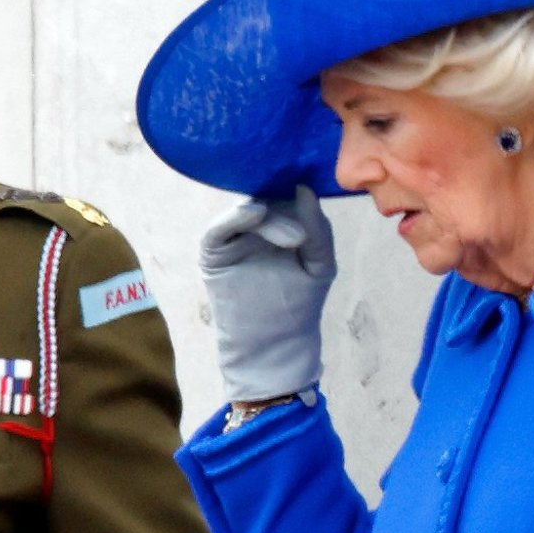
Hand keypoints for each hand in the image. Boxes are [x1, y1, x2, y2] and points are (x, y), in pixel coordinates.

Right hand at [201, 184, 335, 403]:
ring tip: (294, 241)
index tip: (312, 188)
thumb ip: (318, 230)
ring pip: (246, 210)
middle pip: (267, 199)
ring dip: (270, 219)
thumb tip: (304, 188)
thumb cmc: (299, 305)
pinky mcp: (214, 252)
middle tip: (302, 238)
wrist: (274, 345)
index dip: (298, 188)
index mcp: (282, 224)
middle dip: (287, 212)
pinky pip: (218, 229)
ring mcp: (233, 238)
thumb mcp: (320, 265)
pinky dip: (234, 217)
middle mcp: (256, 226)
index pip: (287, 194)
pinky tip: (255, 212)